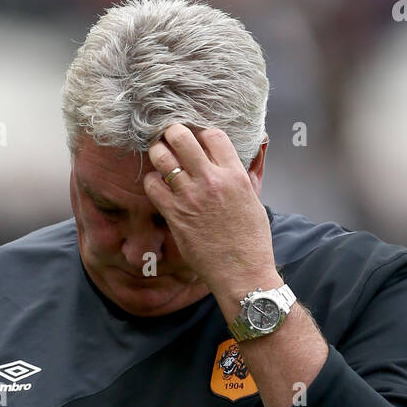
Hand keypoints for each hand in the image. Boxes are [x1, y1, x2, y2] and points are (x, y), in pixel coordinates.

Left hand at [143, 123, 277, 295]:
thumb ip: (247, 176)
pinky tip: (157, 185)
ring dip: (158, 153)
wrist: (242, 273)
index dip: (202, 134)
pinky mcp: (175, 215)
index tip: (197, 140)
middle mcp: (211, 180)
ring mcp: (191, 197)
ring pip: (162, 158)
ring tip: (159, 156)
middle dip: (172, 133)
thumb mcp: (255, 201)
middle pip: (182, 137)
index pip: (213, 135)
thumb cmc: (252, 242)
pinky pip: (152, 186)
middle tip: (169, 138)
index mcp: (234, 175)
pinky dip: (151, 181)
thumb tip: (251, 156)